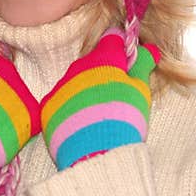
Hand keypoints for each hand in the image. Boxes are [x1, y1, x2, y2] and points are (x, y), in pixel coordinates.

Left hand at [40, 27, 159, 170]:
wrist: (98, 155)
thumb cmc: (126, 121)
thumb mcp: (141, 91)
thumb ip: (142, 66)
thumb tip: (147, 49)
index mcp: (103, 60)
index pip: (112, 40)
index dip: (121, 50)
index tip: (127, 63)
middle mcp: (78, 69)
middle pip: (92, 63)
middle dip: (103, 74)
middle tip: (115, 97)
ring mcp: (60, 88)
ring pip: (75, 83)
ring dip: (86, 92)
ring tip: (99, 116)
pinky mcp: (48, 108)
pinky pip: (61, 102)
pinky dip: (71, 109)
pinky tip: (82, 125)